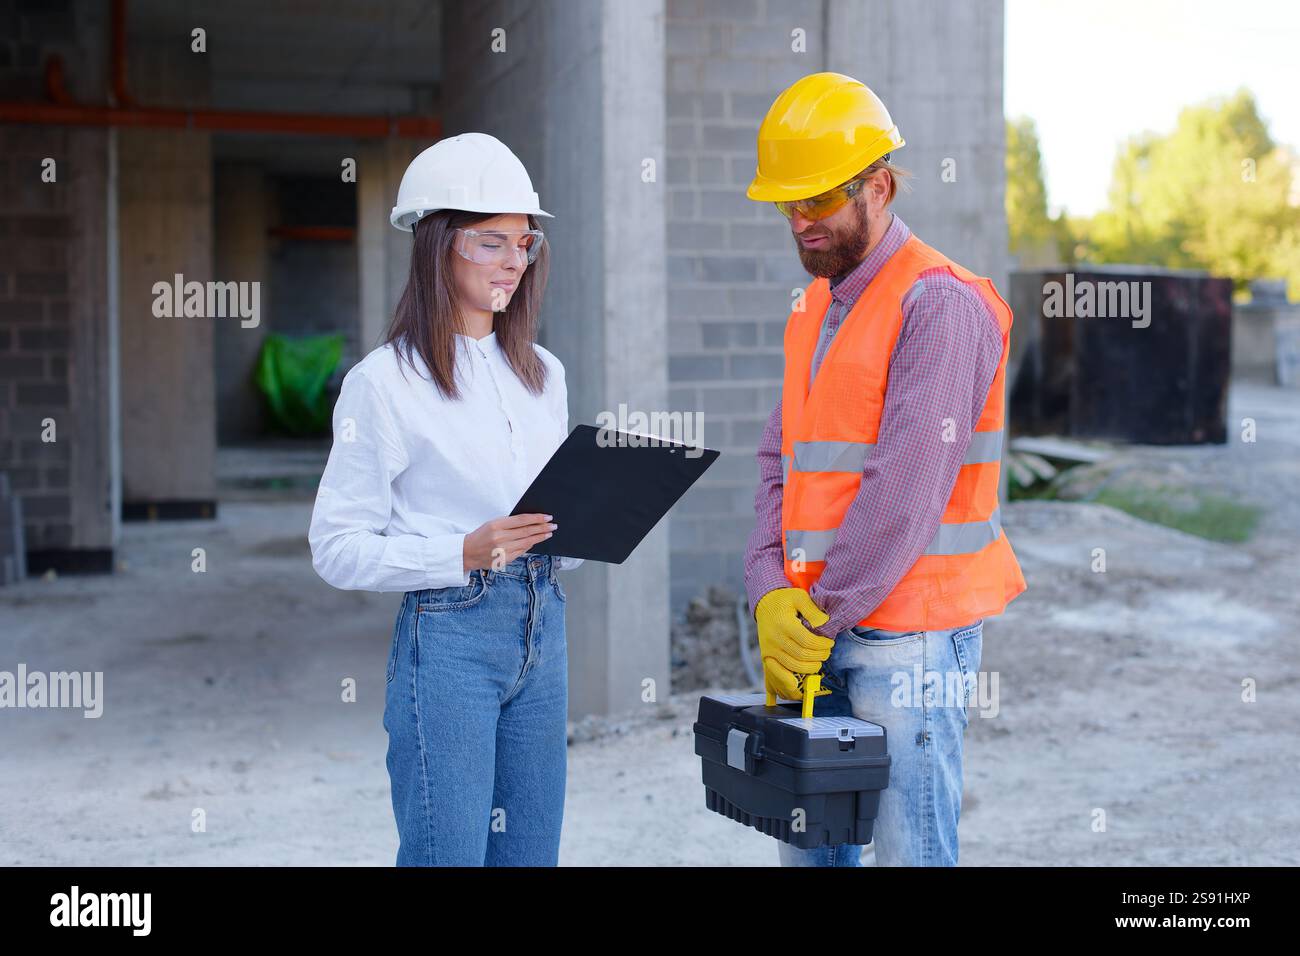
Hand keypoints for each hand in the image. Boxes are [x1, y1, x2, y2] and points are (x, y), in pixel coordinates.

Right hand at [463, 514, 556, 571]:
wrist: (468, 552)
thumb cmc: (481, 536)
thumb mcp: (492, 524)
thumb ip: (509, 523)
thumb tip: (530, 523)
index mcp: (496, 525)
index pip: (522, 520)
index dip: (536, 518)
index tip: (547, 517)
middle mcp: (500, 537)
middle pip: (527, 531)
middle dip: (542, 528)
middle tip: (553, 525)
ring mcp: (503, 550)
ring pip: (527, 542)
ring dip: (540, 537)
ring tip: (549, 533)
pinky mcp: (505, 559)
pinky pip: (522, 551)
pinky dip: (530, 545)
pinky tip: (536, 541)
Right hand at [754, 586, 833, 701]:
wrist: (764, 604)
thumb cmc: (785, 600)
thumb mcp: (799, 596)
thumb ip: (812, 610)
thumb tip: (825, 623)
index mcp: (784, 624)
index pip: (808, 642)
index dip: (822, 645)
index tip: (830, 642)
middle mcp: (775, 639)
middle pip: (802, 656)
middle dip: (819, 657)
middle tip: (826, 652)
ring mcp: (769, 650)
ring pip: (793, 667)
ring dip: (810, 668)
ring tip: (818, 661)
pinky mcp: (766, 657)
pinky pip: (778, 673)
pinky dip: (790, 680)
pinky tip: (802, 679)